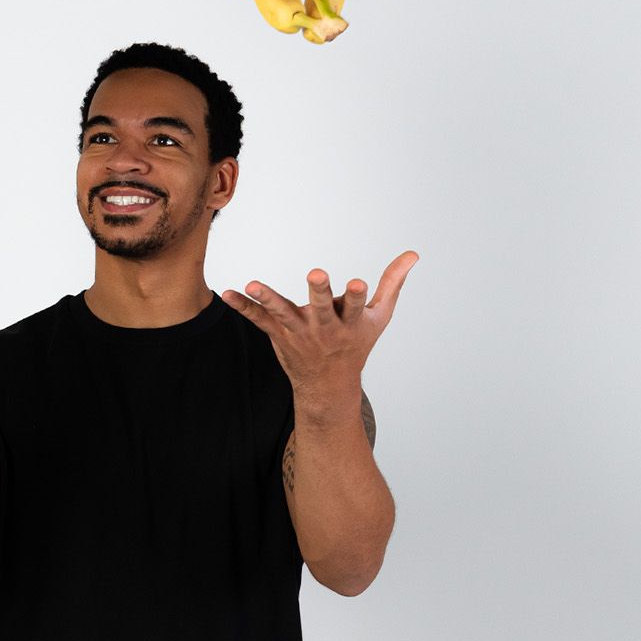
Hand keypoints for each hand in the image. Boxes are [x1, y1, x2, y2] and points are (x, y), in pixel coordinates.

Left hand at [221, 251, 418, 413]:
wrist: (328, 386)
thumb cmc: (356, 344)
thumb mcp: (379, 317)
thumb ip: (392, 283)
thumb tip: (413, 254)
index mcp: (351, 324)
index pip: (357, 306)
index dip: (358, 295)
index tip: (358, 283)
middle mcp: (325, 329)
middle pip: (322, 309)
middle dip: (319, 293)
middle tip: (316, 275)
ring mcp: (300, 333)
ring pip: (284, 314)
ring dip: (268, 299)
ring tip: (253, 284)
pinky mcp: (280, 334)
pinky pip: (259, 320)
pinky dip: (244, 307)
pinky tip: (227, 294)